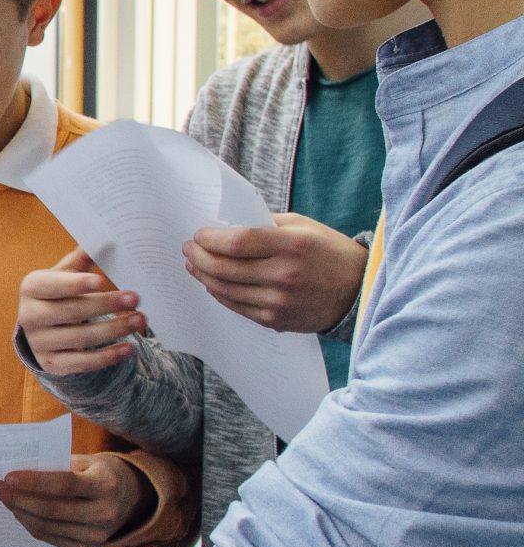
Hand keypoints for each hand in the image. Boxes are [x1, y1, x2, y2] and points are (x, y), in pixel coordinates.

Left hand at [0, 454, 147, 546]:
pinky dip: (28, 523)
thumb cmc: (95, 472)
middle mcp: (104, 513)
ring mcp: (96, 535)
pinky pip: (49, 537)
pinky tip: (17, 510)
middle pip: (51, 510)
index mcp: (105, 485)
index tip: (7, 477)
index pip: (65, 484)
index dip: (34, 482)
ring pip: (46, 526)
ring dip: (18, 511)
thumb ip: (55, 466)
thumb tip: (14, 474)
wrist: (127, 497)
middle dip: (17, 498)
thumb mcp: (84, 461)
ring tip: (1, 497)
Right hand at [18, 249, 145, 375]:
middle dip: (105, 305)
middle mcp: (29, 316)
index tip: (102, 281)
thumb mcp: (64, 274)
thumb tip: (106, 238)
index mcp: (31, 288)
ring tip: (140, 321)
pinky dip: (107, 356)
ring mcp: (39, 342)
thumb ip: (82, 259)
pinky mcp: (51, 363)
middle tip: (136, 299)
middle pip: (70, 311)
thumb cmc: (59, 294)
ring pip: (79, 338)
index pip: (53, 285)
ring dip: (113, 330)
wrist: (42, 329)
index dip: (75, 284)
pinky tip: (128, 347)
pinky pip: (81, 362)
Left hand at [184, 214, 365, 332]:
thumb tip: (224, 225)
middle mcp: (285, 275)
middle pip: (225, 268)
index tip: (197, 235)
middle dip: (199, 257)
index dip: (210, 240)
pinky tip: (212, 283)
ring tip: (193, 265)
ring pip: (226, 290)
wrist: (358, 289)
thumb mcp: (302, 226)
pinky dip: (220, 294)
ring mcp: (280, 302)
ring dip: (203, 276)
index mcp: (292, 245)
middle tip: (188, 249)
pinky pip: (237, 307)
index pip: (237, 243)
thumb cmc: (327, 251)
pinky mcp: (277, 321)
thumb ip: (264, 225)